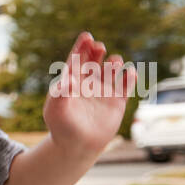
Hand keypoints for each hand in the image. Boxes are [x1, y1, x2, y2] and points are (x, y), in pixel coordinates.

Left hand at [44, 31, 135, 157]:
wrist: (77, 146)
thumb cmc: (62, 127)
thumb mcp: (55, 110)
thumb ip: (60, 93)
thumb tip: (68, 78)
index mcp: (71, 82)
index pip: (77, 60)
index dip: (82, 47)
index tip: (87, 37)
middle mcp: (88, 83)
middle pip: (94, 61)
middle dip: (96, 52)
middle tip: (99, 47)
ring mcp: (103, 91)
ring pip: (111, 70)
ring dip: (113, 64)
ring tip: (113, 62)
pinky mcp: (117, 101)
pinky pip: (125, 85)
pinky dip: (129, 77)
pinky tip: (129, 73)